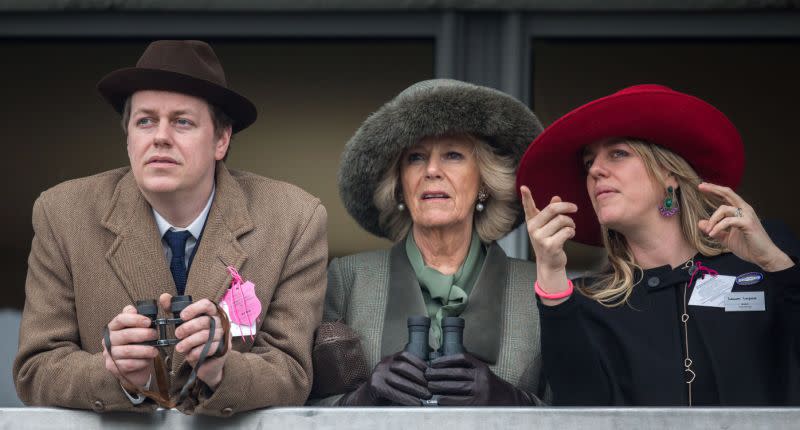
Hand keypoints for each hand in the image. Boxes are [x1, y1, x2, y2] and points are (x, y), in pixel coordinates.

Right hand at [102, 305, 157, 388]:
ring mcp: (109, 354)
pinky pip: (128, 364)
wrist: (133, 367)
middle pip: (125, 335)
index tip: (149, 322)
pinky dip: (140, 362)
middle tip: (155, 335)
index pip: (120, 319)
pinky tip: (147, 360)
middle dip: (143, 335)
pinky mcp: (113, 367)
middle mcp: (108, 340)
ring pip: (127, 351)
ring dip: (144, 350)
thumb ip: (136, 319)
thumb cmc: (136, 345)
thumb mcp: (137, 330)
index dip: (135, 319)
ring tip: (155, 351)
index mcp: (113, 327)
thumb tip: (133, 309)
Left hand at [160, 293, 230, 390]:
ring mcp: (224, 335)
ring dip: (190, 342)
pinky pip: (210, 348)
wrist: (206, 361)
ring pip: (207, 335)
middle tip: (177, 334)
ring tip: (179, 348)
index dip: (194, 309)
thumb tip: (164, 297)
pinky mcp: (224, 348)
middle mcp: (221, 321)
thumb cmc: (195, 338)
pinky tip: (189, 355)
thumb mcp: (183, 323)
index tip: (181, 316)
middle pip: (205, 321)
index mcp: (212, 312)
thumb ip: (174, 309)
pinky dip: (197, 352)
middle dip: (188, 328)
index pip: (207, 304)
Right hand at [338, 351, 430, 405]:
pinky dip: (406, 398)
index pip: (405, 355)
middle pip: (404, 368)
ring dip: (415, 389)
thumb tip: (427, 380)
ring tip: (426, 396)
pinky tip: (415, 403)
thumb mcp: (395, 378)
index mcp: (389, 359)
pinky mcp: (374, 385)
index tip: (429, 372)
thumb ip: (407, 376)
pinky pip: (393, 392)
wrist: (363, 400)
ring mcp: (377, 374)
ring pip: (399, 380)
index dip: (419, 363)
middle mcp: (382, 364)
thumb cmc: (384, 390)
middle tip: (430, 389)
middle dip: (420, 378)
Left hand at [426, 353, 537, 405]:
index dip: (446, 359)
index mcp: (483, 368)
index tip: (434, 362)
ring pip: (455, 387)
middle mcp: (482, 378)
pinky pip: (458, 402)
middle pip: (456, 373)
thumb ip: (469, 370)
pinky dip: (447, 400)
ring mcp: (480, 392)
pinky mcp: (478, 405)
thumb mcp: (484, 374)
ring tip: (429, 385)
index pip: (462, 359)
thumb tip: (443, 369)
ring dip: (440, 386)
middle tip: (426, 374)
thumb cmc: (494, 389)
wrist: (512, 403)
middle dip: (438, 373)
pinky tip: (439, 400)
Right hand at [520, 186, 576, 300]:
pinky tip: (570, 235)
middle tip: (575, 208)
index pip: (528, 207)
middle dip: (566, 207)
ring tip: (571, 227)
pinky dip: (572, 231)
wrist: (549, 263)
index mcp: (532, 222)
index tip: (523, 188)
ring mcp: (540, 237)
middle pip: (552, 209)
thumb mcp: (548, 226)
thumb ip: (551, 212)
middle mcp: (533, 229)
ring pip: (562, 220)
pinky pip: (567, 231)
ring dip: (571, 223)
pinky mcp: (550, 245)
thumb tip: (556, 198)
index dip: (526, 197)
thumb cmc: (549, 241)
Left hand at [697, 182, 792, 271]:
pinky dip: (718, 227)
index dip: (715, 189)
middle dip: (713, 189)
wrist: (763, 256)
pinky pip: (728, 221)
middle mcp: (745, 209)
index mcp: (740, 211)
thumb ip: (715, 230)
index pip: (727, 195)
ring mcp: (747, 215)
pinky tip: (712, 234)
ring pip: (724, 209)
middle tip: (700, 186)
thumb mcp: (726, 238)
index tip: (701, 186)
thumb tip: (700, 223)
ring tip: (708, 232)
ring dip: (713, 220)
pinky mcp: (748, 223)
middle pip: (728, 193)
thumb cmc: (747, 246)